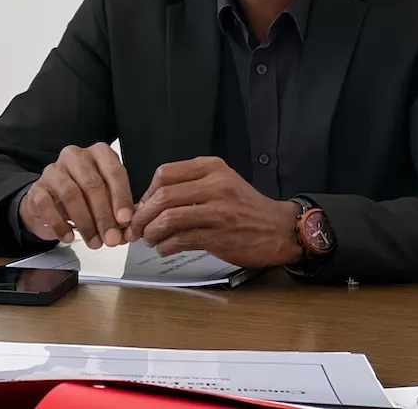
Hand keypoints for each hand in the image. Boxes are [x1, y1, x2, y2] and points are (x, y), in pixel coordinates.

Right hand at [19, 143, 132, 248]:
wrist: (50, 202)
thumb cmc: (84, 196)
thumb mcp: (105, 198)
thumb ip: (117, 209)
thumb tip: (128, 229)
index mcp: (98, 153)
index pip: (113, 171)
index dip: (121, 197)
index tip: (125, 220)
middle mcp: (75, 156)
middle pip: (92, 184)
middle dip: (104, 215)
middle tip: (111, 238)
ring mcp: (54, 170)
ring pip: (71, 194)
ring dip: (85, 223)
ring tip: (94, 241)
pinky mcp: (37, 187)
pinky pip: (47, 205)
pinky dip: (60, 224)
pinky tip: (69, 237)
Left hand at [126, 156, 302, 268]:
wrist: (280, 229)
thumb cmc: (246, 208)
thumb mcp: (222, 183)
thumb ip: (190, 187)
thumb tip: (148, 203)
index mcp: (212, 168)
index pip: (165, 173)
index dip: (147, 192)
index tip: (142, 206)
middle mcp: (215, 185)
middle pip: (163, 196)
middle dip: (142, 215)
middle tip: (136, 228)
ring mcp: (218, 211)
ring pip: (169, 219)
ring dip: (152, 232)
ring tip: (150, 240)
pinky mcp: (220, 237)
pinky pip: (181, 240)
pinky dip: (166, 246)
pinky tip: (165, 249)